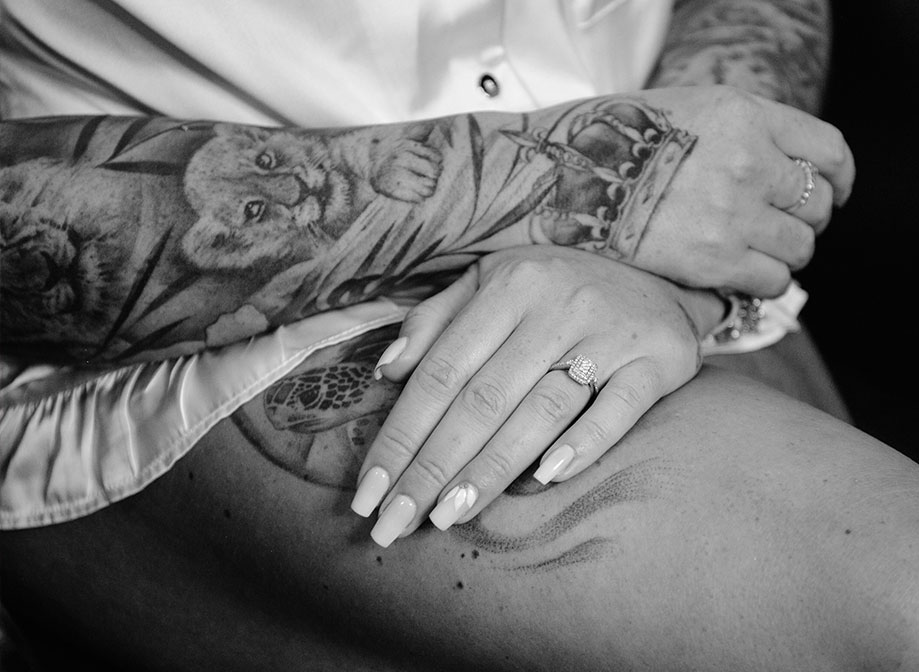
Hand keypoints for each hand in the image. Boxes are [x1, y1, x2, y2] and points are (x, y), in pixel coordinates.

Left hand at [349, 246, 723, 546]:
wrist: (660, 279)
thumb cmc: (559, 289)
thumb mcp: (493, 281)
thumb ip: (437, 319)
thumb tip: (387, 370)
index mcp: (507, 286)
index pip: (441, 371)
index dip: (400, 434)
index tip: (369, 491)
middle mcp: (554, 306)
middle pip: (482, 399)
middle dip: (431, 467)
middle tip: (395, 523)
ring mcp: (607, 333)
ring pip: (540, 410)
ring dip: (491, 468)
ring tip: (448, 515)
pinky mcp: (655, 360)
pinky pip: (617, 409)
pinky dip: (582, 444)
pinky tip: (545, 481)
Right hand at [560, 86, 854, 296]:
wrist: (555, 178)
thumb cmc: (609, 142)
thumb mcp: (686, 109)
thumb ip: (740, 132)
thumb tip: (778, 170)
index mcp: (745, 115)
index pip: (827, 150)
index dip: (838, 178)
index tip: (832, 192)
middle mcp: (747, 161)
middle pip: (816, 204)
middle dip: (805, 220)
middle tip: (781, 229)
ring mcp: (732, 212)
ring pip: (799, 248)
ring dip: (785, 256)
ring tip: (756, 256)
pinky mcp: (710, 260)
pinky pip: (771, 281)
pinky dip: (765, 283)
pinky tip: (742, 277)